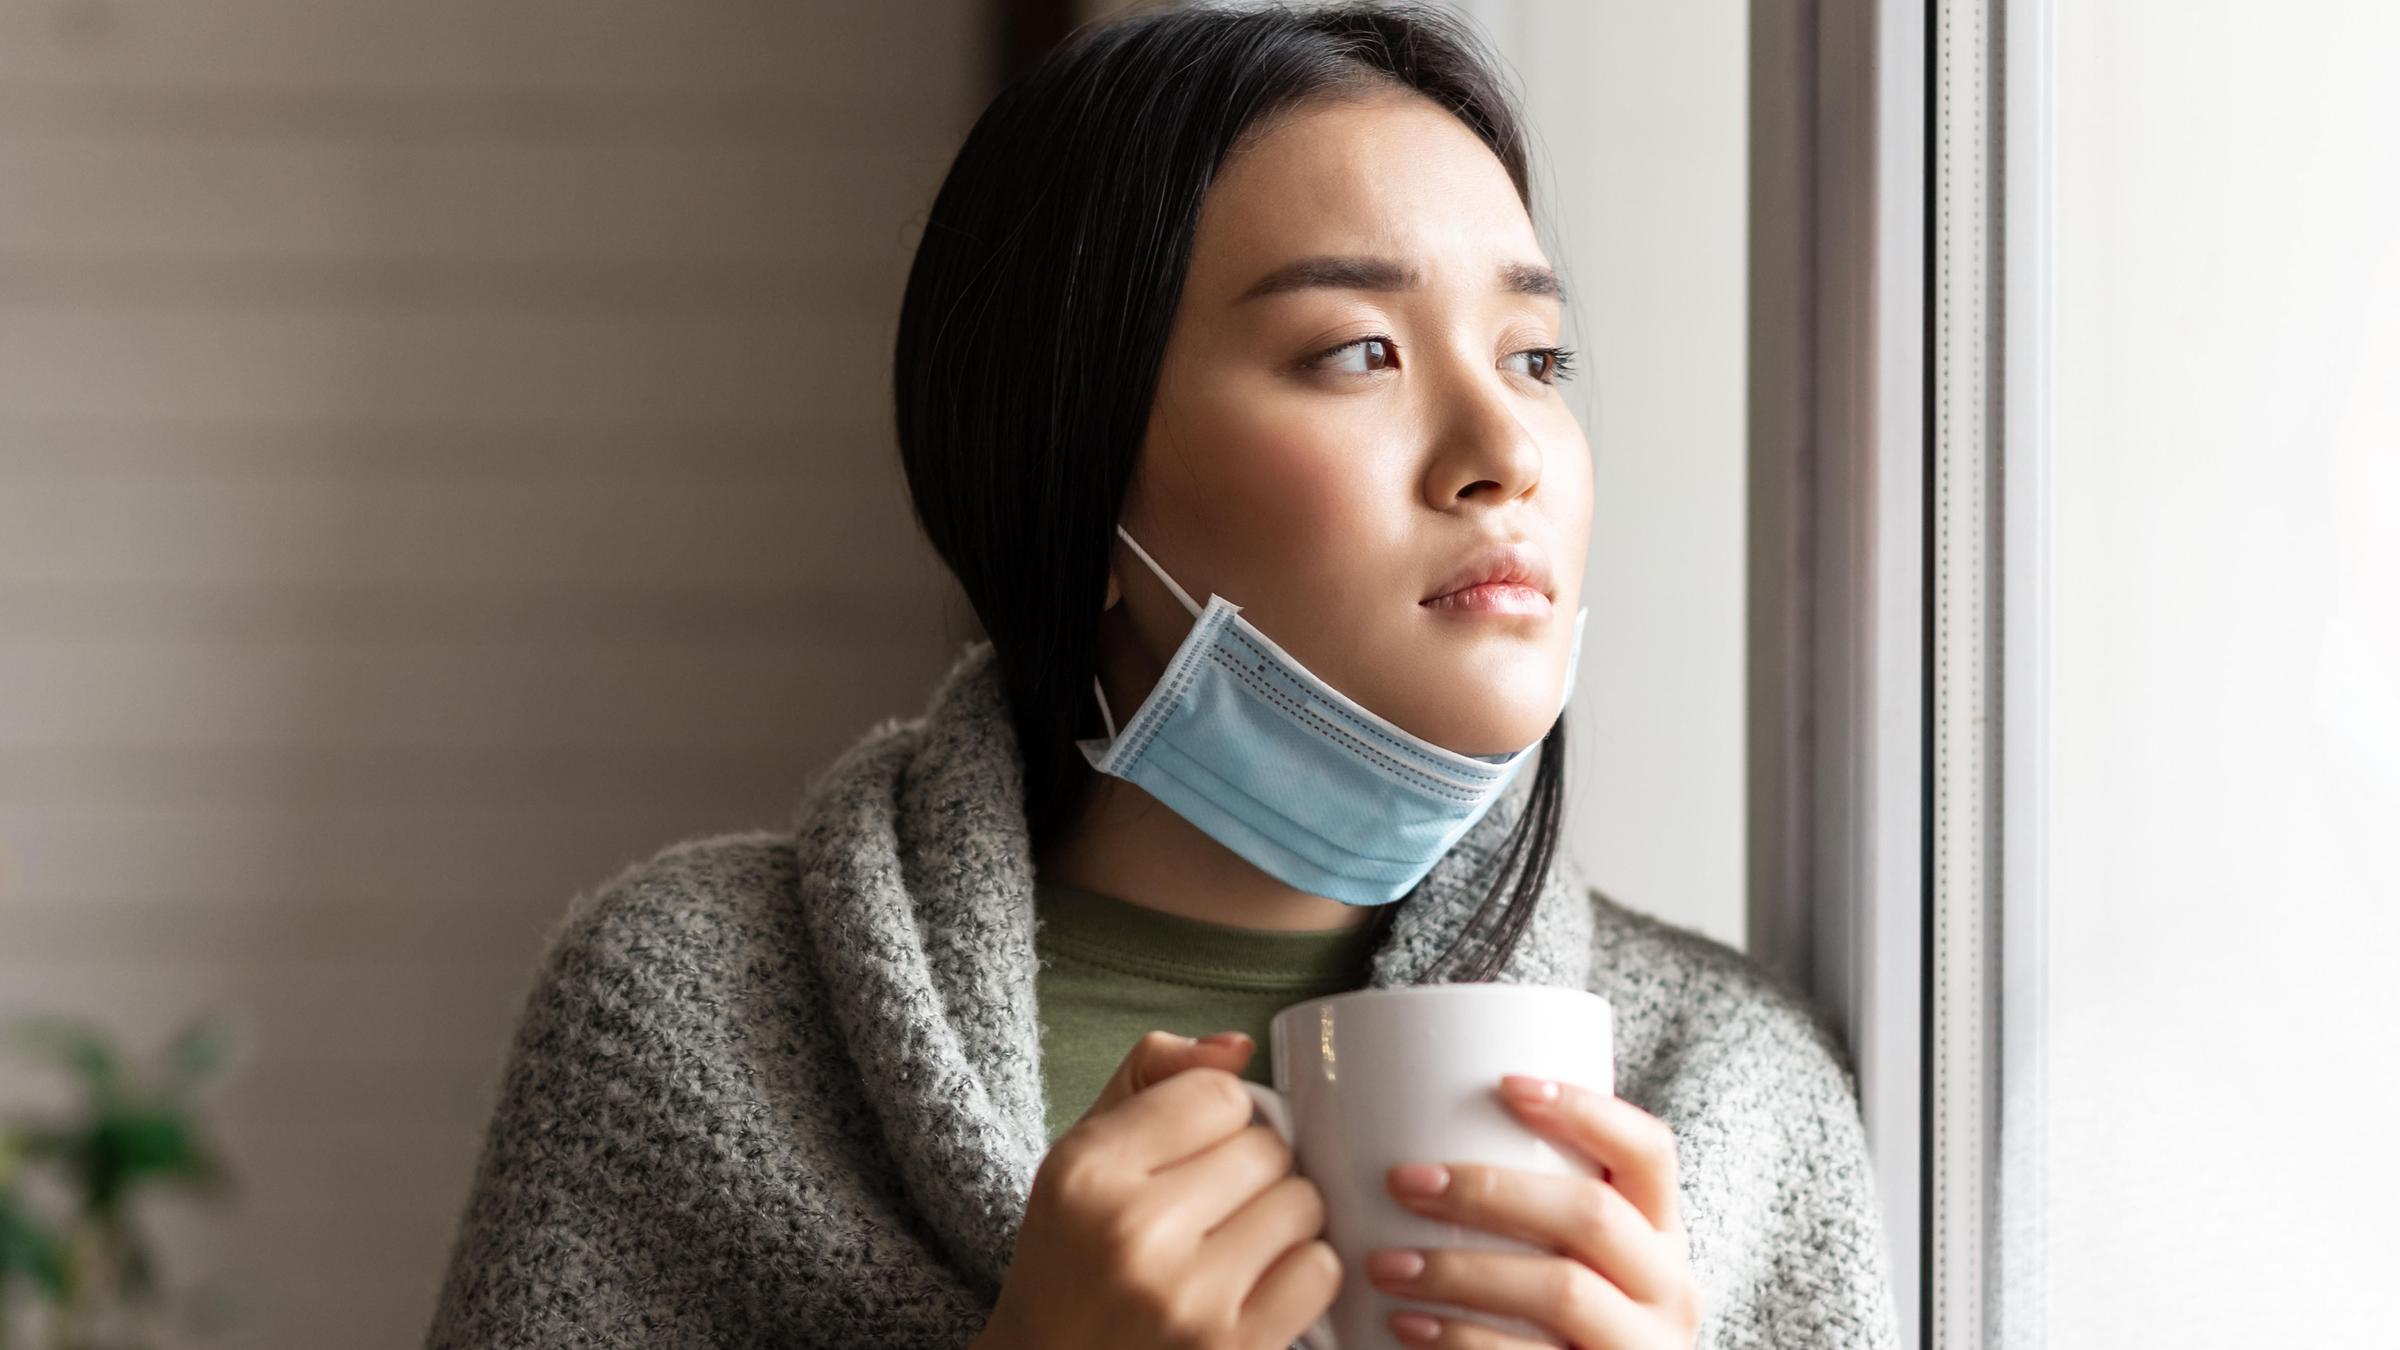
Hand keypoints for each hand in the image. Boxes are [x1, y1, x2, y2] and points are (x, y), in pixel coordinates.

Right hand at [975, 1029, 1340, 1349]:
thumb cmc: (1076, 1258)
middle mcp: (1134, 1230)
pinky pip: (1319, 1271)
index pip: (1220, 1095)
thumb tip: (1240, 1045)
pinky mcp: (1233, 1349)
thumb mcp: (1084, 1155)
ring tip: (1237, 1244)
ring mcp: (1187, 1298)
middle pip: (1268, 1149)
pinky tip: (1258, 1285)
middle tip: (1217, 1206)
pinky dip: (1301, 1274)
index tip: (1197, 1153)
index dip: (1222, 1119)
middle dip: (1255, 1171)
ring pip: (1303, 1205)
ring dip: (1284, 1220)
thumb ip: (1153, 1078)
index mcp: (1089, 1169)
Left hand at [1360, 1074, 1702, 1347]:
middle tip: (1404, 1183)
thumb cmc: (1553, 1318)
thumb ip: (1530, 1204)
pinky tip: (1408, 1327)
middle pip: (1592, 1215)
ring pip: (1564, 1291)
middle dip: (1491, 1192)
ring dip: (1462, 1272)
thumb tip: (1408, 1123)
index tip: (1505, 1084)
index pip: (1648, 1150)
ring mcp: (1643, 1347)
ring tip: (1386, 1267)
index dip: (1586, 1110)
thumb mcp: (1572, 1258)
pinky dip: (1460, 1340)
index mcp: (1660, 1232)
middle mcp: (1668, 1289)